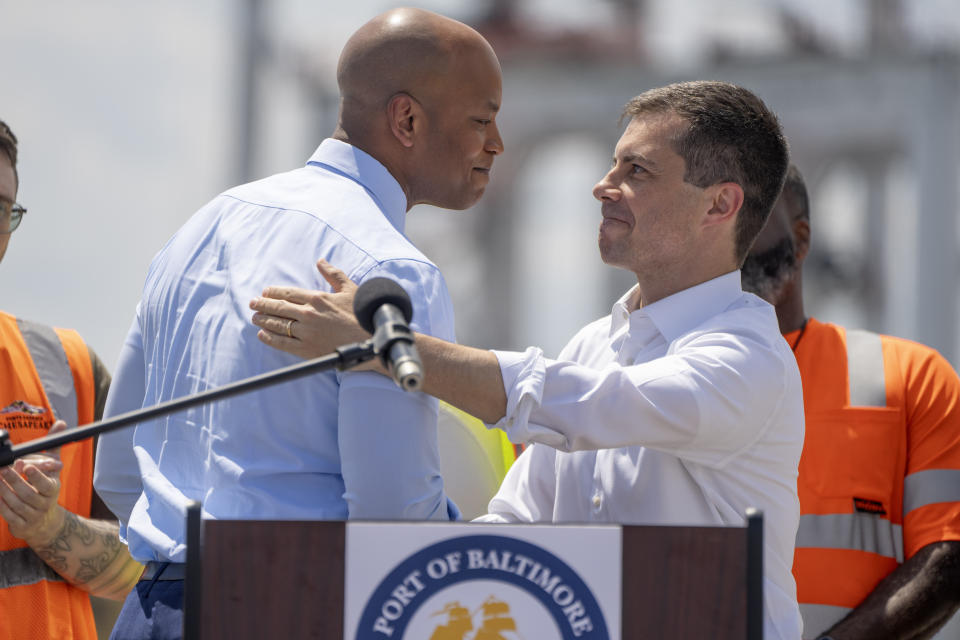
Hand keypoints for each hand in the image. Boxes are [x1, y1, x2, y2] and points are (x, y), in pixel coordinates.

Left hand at [0, 420, 66, 545]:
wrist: (44, 521)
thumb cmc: (45, 487)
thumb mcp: (52, 467)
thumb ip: (53, 446)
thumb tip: (61, 423)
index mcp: (53, 489)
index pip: (45, 484)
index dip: (36, 475)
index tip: (26, 466)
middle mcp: (44, 504)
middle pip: (27, 493)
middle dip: (13, 480)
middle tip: (2, 468)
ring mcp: (32, 516)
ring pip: (14, 503)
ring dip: (2, 490)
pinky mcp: (21, 525)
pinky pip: (7, 514)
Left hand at [250, 259, 373, 362]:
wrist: (370, 340)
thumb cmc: (361, 314)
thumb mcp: (349, 289)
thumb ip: (333, 274)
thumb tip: (320, 261)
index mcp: (317, 298)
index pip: (287, 293)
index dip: (273, 292)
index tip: (265, 292)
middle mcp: (308, 314)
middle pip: (278, 308)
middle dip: (262, 305)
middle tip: (253, 304)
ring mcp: (306, 333)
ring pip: (277, 324)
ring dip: (263, 320)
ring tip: (255, 318)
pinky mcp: (307, 349)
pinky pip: (282, 343)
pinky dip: (270, 338)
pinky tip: (263, 335)